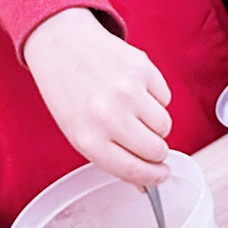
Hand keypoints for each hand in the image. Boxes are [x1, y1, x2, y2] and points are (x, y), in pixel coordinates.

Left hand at [23, 9, 173, 186]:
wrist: (62, 45)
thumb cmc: (68, 92)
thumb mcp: (78, 132)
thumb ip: (112, 158)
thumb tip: (146, 182)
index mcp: (88, 139)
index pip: (134, 170)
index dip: (153, 177)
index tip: (161, 174)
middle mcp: (109, 116)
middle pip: (156, 150)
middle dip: (156, 151)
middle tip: (147, 141)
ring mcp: (128, 90)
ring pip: (165, 125)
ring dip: (155, 123)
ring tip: (133, 110)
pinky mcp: (142, 68)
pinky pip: (165, 98)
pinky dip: (155, 98)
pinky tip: (134, 89)